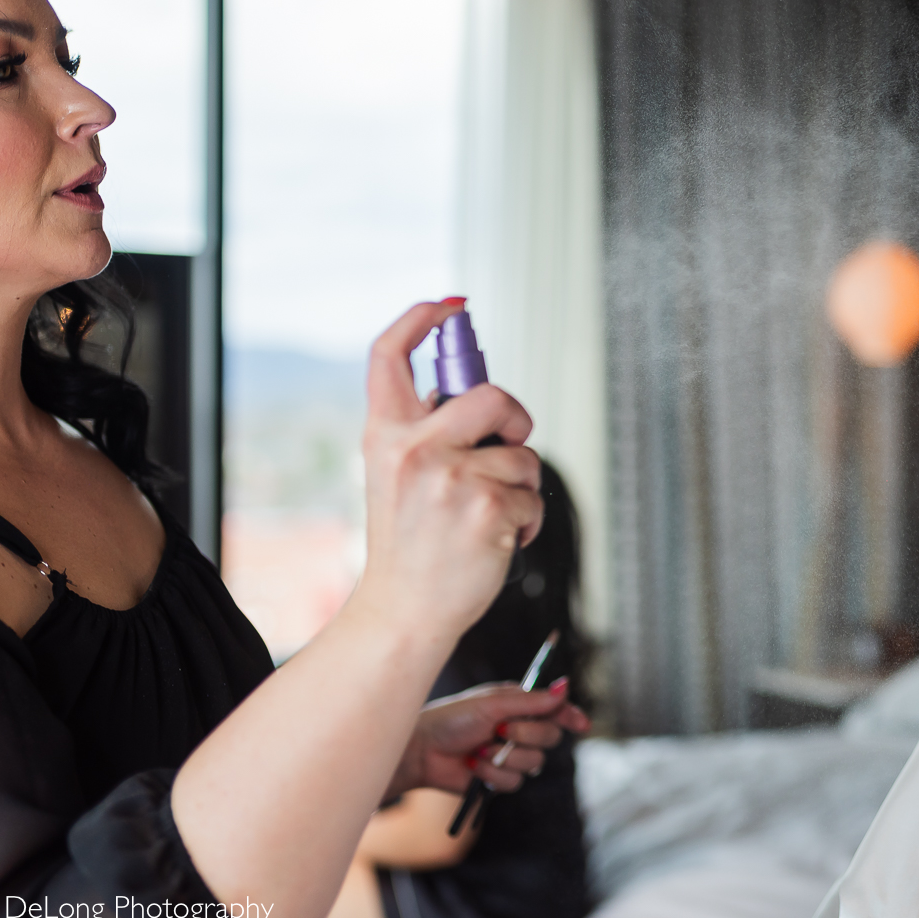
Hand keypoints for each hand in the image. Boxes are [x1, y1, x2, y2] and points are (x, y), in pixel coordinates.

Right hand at [352, 301, 544, 636]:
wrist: (404, 612)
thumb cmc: (409, 547)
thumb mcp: (394, 477)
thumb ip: (424, 433)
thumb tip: (468, 394)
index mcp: (385, 436)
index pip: (389, 356)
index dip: (421, 318)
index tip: (450, 305)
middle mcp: (414, 449)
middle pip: (489, 393)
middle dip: (515, 416)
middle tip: (508, 443)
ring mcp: (452, 477)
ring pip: (523, 453)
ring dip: (520, 483)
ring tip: (489, 515)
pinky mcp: (489, 506)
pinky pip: (533, 495)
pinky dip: (527, 519)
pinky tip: (499, 539)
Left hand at [388, 679, 590, 797]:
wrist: (422, 751)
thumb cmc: (452, 719)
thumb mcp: (493, 704)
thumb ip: (532, 700)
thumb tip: (565, 688)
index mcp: (520, 705)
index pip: (556, 710)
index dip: (571, 716)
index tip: (581, 724)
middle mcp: (519, 729)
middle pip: (551, 737)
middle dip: (527, 734)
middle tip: (501, 728)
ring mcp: (510, 755)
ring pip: (534, 762)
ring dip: (506, 756)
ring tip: (480, 749)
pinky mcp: (499, 779)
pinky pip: (514, 782)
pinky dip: (492, 773)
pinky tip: (473, 765)